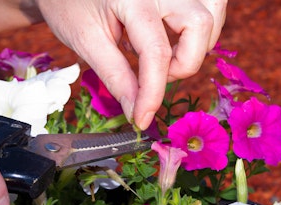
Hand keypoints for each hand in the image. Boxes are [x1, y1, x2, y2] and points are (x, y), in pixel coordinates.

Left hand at [36, 0, 226, 129]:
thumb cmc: (69, 6)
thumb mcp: (87, 41)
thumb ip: (116, 76)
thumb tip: (137, 110)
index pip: (156, 51)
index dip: (152, 93)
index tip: (142, 118)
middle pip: (199, 25)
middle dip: (185, 62)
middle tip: (157, 76)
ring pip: (210, 14)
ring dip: (197, 45)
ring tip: (165, 57)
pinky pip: (206, 7)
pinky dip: (196, 31)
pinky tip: (171, 40)